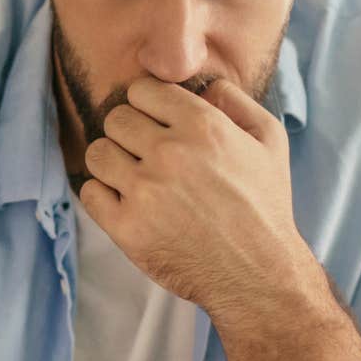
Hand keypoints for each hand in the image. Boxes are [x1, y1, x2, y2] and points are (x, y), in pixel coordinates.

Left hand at [77, 77, 315, 317]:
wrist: (257, 274)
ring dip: (112, 162)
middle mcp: (170, 153)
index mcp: (202, 125)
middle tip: (147, 155)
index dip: (147, 105)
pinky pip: (89, 192)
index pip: (141, 90)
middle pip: (115, 118)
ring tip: (134, 178)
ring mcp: (145, 191)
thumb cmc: (265, 206)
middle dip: (129, 133)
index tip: (156, 124)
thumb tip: (203, 85)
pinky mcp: (127, 228)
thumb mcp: (270, 141)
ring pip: (97, 153)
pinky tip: (126, 203)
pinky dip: (103, 196)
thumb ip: (237, 101)